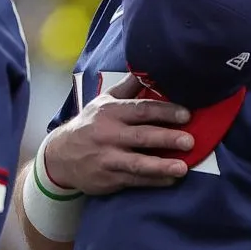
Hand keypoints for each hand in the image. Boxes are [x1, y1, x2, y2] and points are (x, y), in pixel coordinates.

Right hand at [41, 75, 191, 195]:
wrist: (60, 156)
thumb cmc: (90, 125)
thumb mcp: (104, 101)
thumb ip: (128, 88)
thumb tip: (148, 68)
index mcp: (111, 112)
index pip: (141, 110)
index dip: (164, 111)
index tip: (186, 115)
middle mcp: (109, 135)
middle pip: (141, 136)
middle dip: (166, 138)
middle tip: (190, 140)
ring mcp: (108, 158)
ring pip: (137, 163)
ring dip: (161, 166)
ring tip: (183, 168)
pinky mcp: (108, 178)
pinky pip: (134, 180)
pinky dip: (153, 181)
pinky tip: (170, 180)